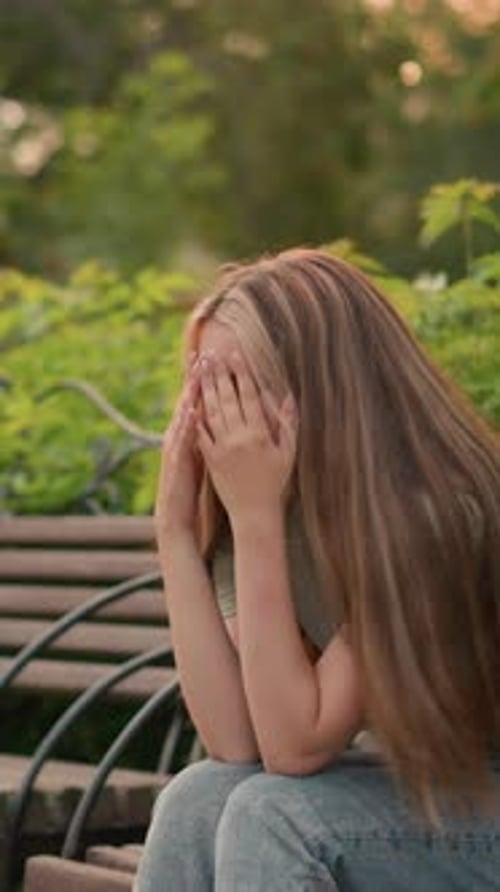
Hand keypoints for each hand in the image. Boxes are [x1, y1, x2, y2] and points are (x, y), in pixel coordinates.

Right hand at [154, 362, 202, 549]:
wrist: (175, 511)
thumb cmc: (191, 482)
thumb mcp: (201, 453)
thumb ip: (207, 432)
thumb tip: (219, 412)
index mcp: (188, 433)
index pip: (196, 401)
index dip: (202, 380)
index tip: (211, 358)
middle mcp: (179, 436)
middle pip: (187, 402)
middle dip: (195, 379)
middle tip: (202, 355)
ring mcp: (176, 448)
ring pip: (182, 417)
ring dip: (188, 395)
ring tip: (196, 376)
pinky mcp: (176, 462)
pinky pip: (182, 440)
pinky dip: (186, 425)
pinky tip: (190, 411)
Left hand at [195, 350, 297, 522]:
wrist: (256, 512)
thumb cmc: (275, 483)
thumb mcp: (288, 452)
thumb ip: (288, 423)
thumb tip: (287, 396)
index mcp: (261, 433)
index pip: (249, 396)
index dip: (242, 373)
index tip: (235, 355)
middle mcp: (240, 437)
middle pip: (228, 398)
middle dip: (220, 374)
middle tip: (213, 354)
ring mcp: (223, 448)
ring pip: (213, 411)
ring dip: (207, 388)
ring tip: (202, 370)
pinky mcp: (211, 459)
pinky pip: (201, 434)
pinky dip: (195, 417)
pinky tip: (190, 401)